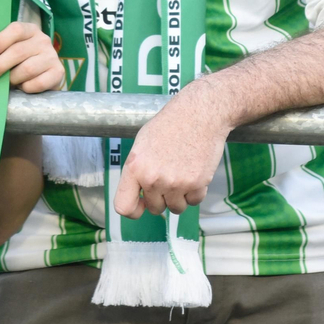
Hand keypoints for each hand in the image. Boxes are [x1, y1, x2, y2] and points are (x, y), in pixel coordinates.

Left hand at [0, 21, 63, 92]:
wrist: (45, 76)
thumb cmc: (21, 61)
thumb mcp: (12, 50)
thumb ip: (1, 51)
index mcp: (30, 30)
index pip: (16, 29)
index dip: (0, 40)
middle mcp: (43, 40)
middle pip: (18, 51)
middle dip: (0, 65)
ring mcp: (52, 56)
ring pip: (27, 69)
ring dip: (13, 79)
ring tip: (7, 83)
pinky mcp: (58, 72)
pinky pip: (38, 83)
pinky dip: (26, 87)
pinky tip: (22, 87)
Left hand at [112, 81, 230, 218]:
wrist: (199, 114)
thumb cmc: (170, 125)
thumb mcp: (142, 143)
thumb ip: (137, 171)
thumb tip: (139, 196)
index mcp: (135, 167)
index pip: (124, 207)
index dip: (133, 210)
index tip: (142, 203)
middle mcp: (153, 179)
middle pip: (155, 209)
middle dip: (161, 198)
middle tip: (168, 177)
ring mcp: (175, 183)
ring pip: (176, 208)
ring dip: (179, 197)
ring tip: (182, 173)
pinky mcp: (196, 184)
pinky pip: (194, 201)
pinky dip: (195, 192)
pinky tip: (194, 171)